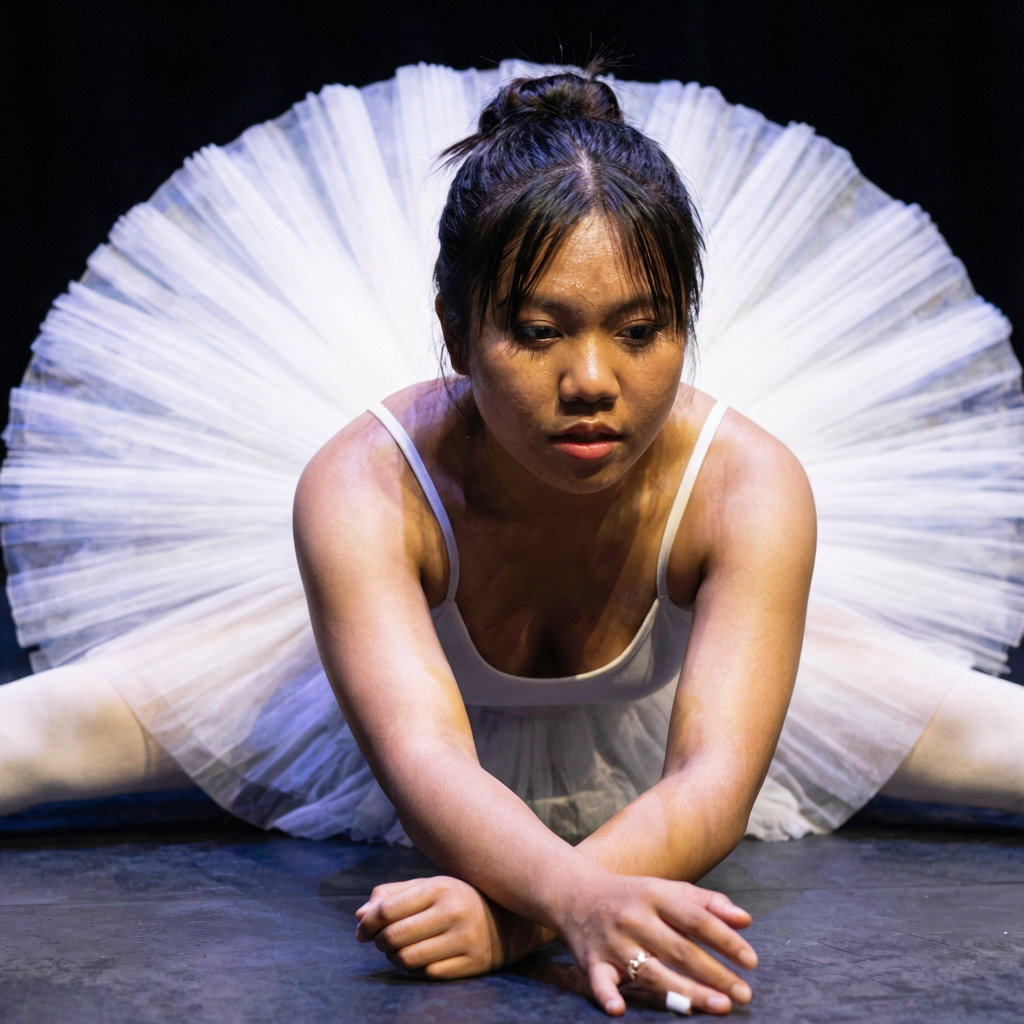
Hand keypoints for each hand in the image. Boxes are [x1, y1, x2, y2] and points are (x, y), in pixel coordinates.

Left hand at [355, 876, 507, 978]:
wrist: (509, 921)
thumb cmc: (457, 900)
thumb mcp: (429, 887)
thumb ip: (392, 896)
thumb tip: (359, 917)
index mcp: (439, 887)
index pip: (389, 909)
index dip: (368, 923)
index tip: (363, 930)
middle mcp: (453, 912)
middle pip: (395, 937)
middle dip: (380, 943)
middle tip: (381, 942)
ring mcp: (464, 940)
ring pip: (408, 960)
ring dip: (395, 959)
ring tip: (400, 951)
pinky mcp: (471, 964)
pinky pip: (427, 975)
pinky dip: (416, 971)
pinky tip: (420, 961)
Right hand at [556, 873, 756, 1015]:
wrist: (574, 893)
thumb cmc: (633, 895)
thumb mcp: (667, 889)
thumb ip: (707, 903)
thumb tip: (746, 920)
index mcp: (655, 895)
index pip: (696, 919)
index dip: (725, 940)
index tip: (751, 961)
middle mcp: (634, 918)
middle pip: (679, 949)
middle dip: (714, 973)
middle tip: (743, 995)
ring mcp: (613, 942)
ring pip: (651, 971)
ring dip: (684, 991)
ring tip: (717, 1005)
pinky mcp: (591, 962)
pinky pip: (599, 981)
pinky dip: (607, 995)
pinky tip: (619, 1009)